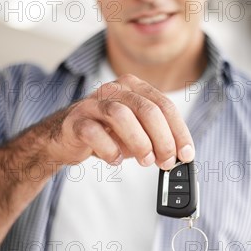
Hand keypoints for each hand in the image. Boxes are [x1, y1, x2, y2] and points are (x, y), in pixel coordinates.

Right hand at [47, 74, 194, 168]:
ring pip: (121, 115)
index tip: (186, 155)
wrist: (64, 137)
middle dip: (162, 139)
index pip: (164, 106)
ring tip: (145, 161)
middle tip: (166, 162)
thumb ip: (157, 139)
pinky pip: (94, 133)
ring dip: (139, 142)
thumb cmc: (105, 133)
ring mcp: (92, 103)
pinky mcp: (75, 121)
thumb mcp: (137, 133)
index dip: (179, 132)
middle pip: (147, 109)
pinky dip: (109, 150)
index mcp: (134, 88)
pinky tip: (115, 159)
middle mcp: (114, 89)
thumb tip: (178, 157)